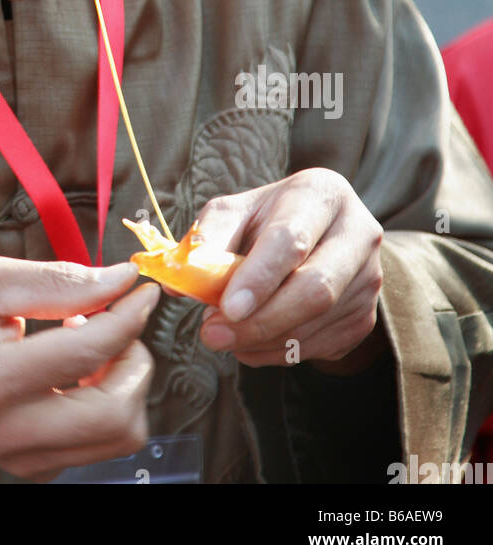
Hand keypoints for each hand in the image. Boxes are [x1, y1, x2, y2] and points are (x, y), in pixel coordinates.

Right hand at [0, 256, 158, 481]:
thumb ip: (58, 280)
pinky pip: (98, 445)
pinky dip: (105, 405)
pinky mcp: (35, 468)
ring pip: (118, 436)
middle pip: (117, 413)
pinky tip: (76, 374)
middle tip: (118, 325)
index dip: (127, 316)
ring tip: (93, 349)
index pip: (87, 352)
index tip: (141, 290)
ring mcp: (24, 459)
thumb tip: (120, 281)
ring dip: (124, 386)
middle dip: (135, 360)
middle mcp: (11, 432)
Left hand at [189, 168, 385, 370]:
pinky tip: (251, 341)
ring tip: (223, 336)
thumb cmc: (267, 220)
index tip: (227, 307)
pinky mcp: (366, 316)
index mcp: (321, 193)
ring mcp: (369, 278)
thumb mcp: (235, 213)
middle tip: (213, 334)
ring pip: (315, 324)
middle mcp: (357, 233)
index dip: (259, 277)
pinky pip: (320, 346)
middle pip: (315, 288)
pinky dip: (278, 351)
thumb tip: (177, 281)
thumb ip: (206, 239)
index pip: (291, 239)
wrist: (316, 236)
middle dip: (259, 320)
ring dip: (261, 340)